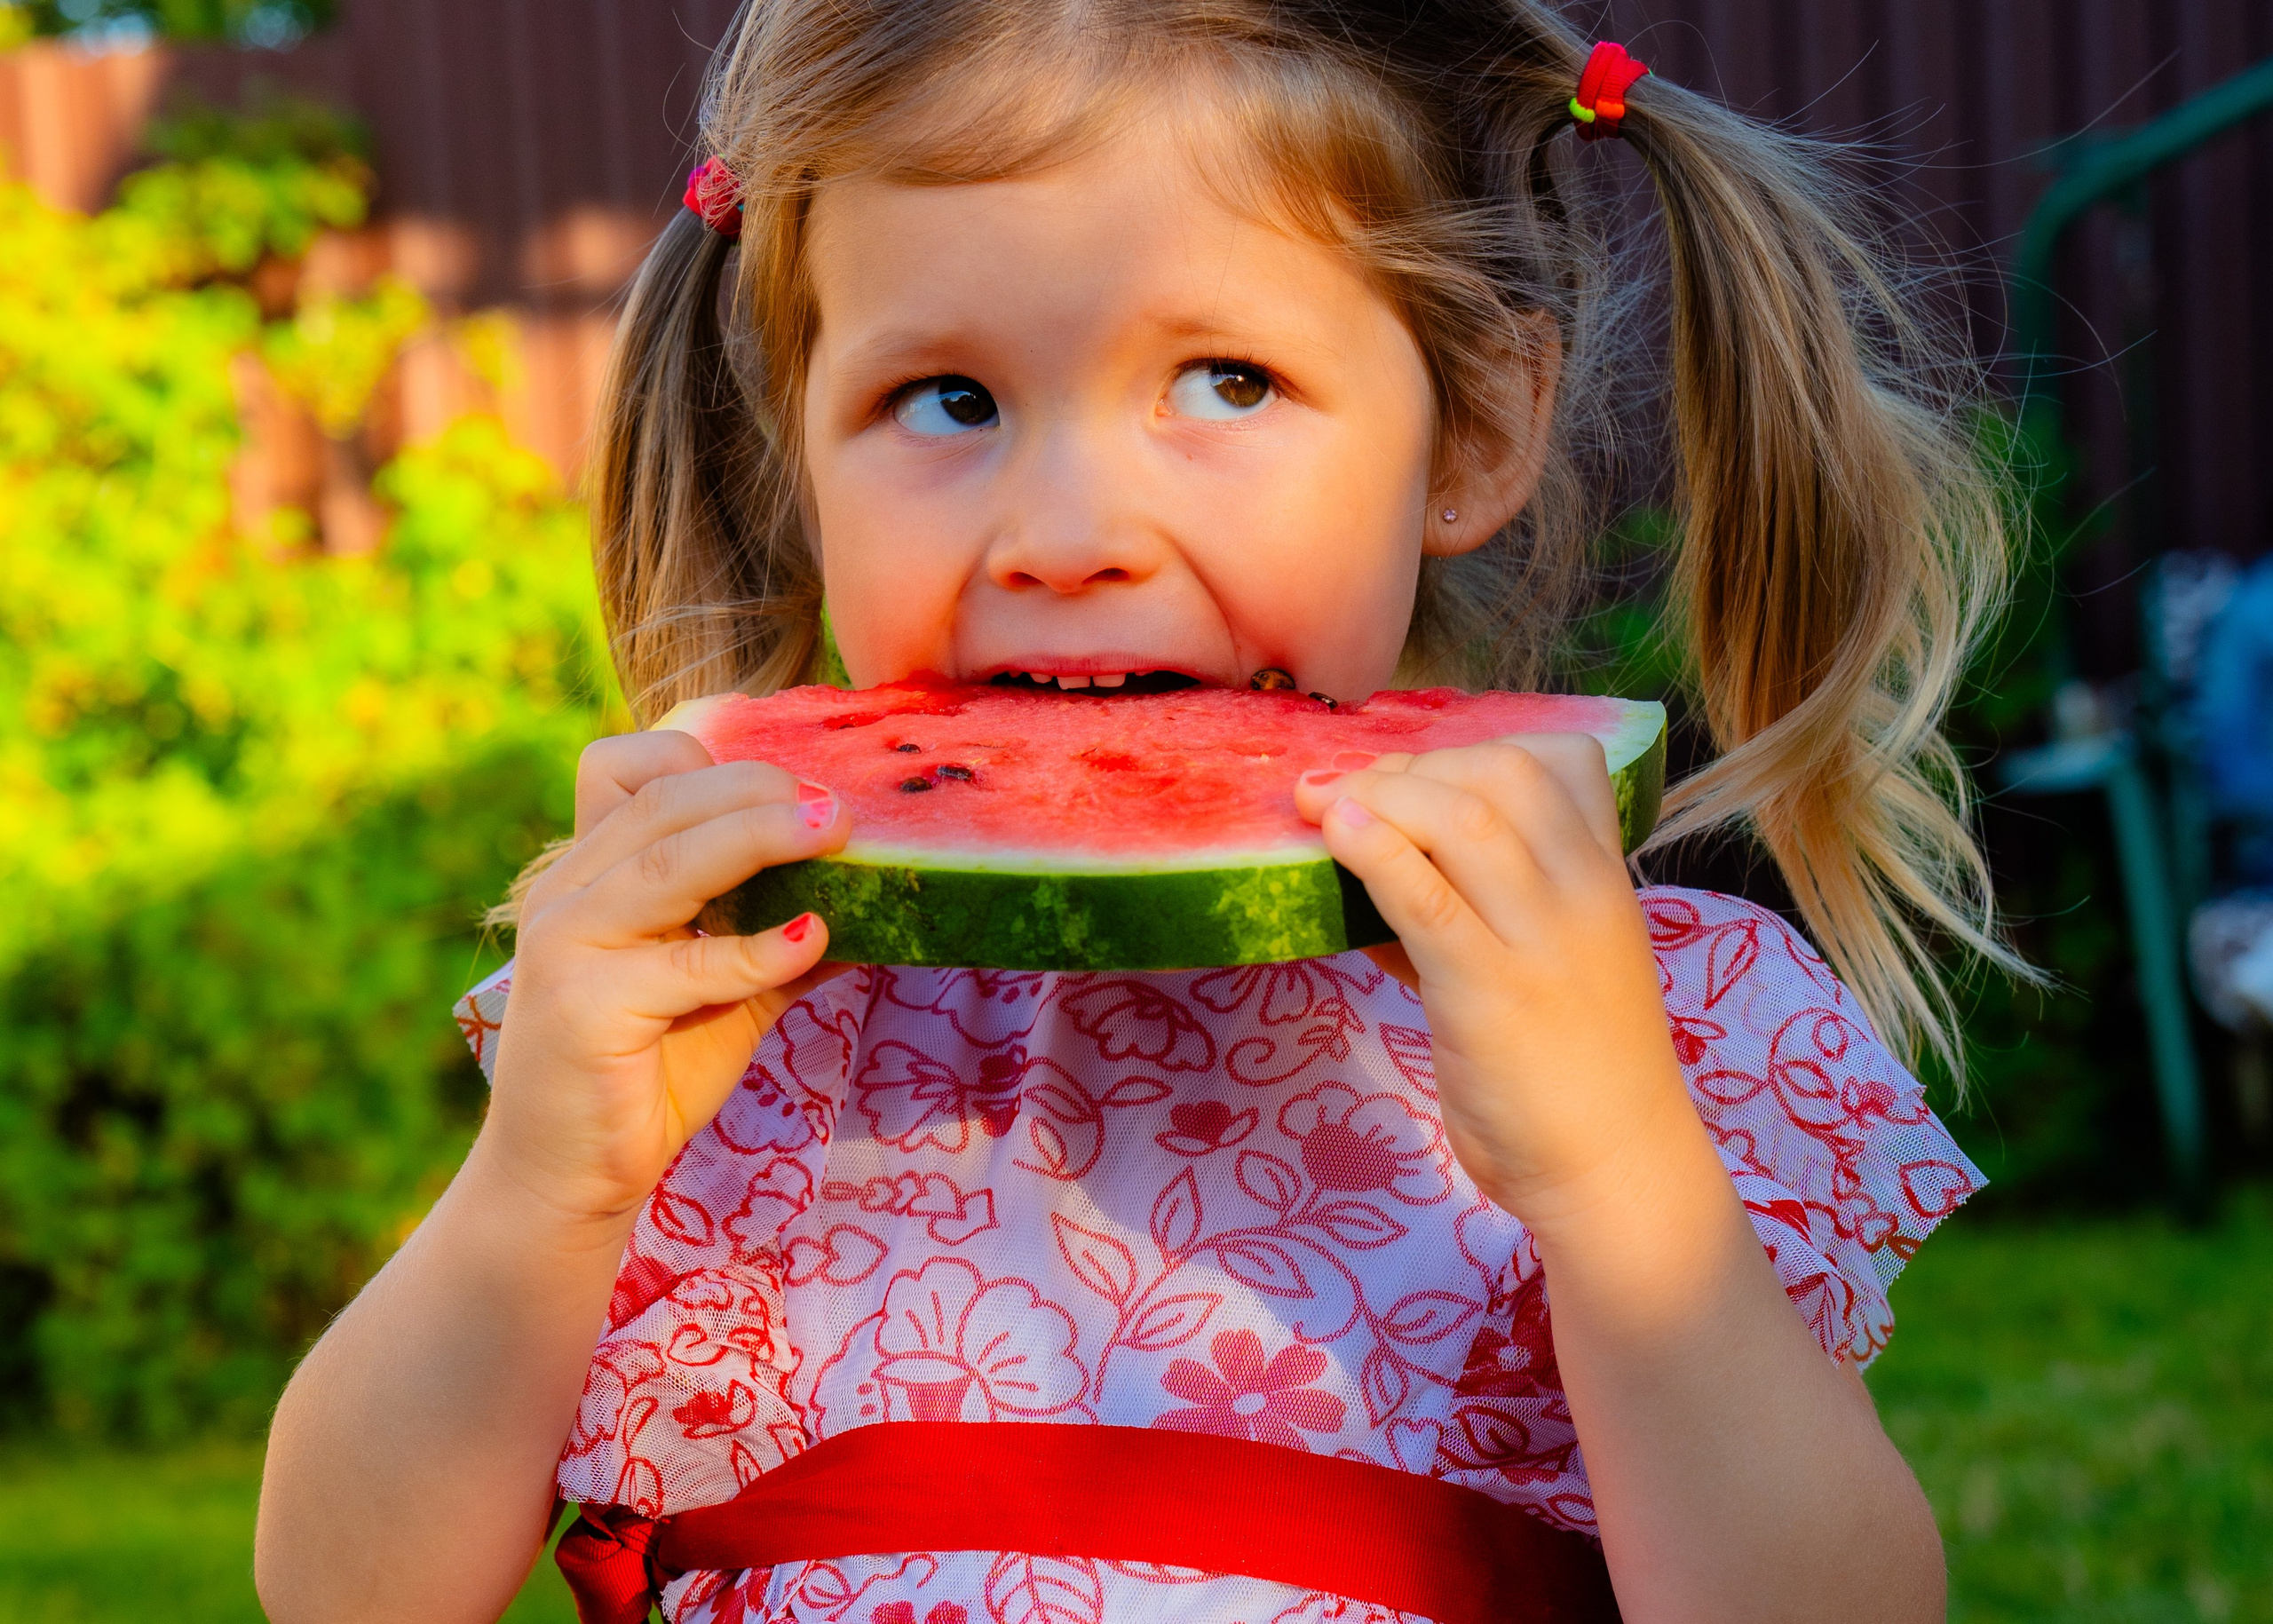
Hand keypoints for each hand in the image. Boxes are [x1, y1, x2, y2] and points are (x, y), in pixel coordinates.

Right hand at [483, 725, 849, 1229]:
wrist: (569, 1176)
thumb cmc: (648, 1074)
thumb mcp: (726, 990)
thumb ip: (781, 939)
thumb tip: (881, 905)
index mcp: (591, 872)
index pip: (625, 769)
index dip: (709, 762)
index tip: (792, 785)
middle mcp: (567, 893)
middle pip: (664, 802)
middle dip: (758, 792)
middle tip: (837, 808)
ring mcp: (566, 944)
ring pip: (669, 863)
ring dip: (760, 839)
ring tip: (834, 834)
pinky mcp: (584, 1006)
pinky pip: (687, 964)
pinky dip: (757, 950)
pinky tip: (812, 940)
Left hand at [1293, 735, 1694, 1230]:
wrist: (1616, 1170)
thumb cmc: (1572, 1072)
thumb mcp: (1544, 967)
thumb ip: (1474, 911)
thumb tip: (1375, 862)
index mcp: (1607, 879)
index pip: (1562, 760)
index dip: (1475, 746)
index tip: (1413, 772)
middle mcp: (1584, 894)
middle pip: (1500, 773)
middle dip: (1410, 765)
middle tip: (1345, 788)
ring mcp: (1541, 941)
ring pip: (1462, 819)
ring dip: (1380, 795)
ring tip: (1321, 805)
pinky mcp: (1491, 992)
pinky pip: (1425, 896)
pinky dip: (1373, 850)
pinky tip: (1336, 835)